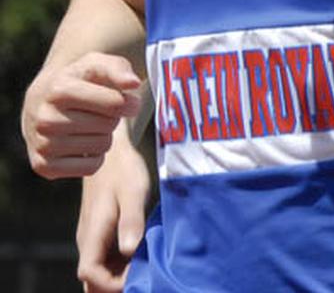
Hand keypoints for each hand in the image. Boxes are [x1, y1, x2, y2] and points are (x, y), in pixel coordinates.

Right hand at [21, 52, 140, 178]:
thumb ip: (118, 69)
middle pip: (109, 125)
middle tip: (98, 112)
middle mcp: (45, 118)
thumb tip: (133, 83)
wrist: (43, 102)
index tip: (125, 99)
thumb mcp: (98, 65)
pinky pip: (92, 167)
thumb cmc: (81, 81)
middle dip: (111, 118)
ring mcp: (42, 144)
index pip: (115, 104)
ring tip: (87, 125)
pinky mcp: (44, 166)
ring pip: (102, 146)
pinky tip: (80, 143)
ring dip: (103, 136)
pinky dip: (94, 157)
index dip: (128, 102)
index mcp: (58, 89)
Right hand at [76, 126, 149, 292]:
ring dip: (119, 277)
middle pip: (92, 278)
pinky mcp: (101, 233)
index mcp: (92, 234)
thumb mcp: (132, 193)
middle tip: (145, 281)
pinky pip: (106, 259)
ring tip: (147, 273)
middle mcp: (88, 240)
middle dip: (114, 286)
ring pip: (99, 270)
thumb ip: (131, 222)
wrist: (112, 151)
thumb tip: (129, 251)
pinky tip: (143, 261)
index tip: (137, 279)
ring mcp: (94, 237)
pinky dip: (120, 267)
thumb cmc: (124, 170)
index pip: (89, 274)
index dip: (111, 284)